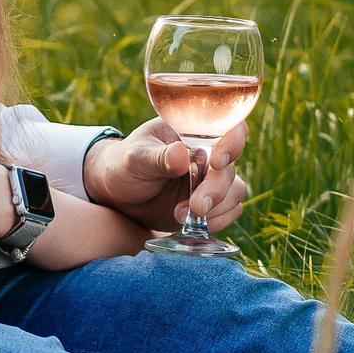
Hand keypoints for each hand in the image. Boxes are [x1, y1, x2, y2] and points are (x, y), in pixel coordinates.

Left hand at [84, 119, 248, 232]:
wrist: (119, 195)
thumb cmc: (125, 165)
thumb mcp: (135, 158)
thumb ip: (158, 157)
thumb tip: (181, 155)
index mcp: (194, 133)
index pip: (230, 129)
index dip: (233, 142)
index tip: (216, 161)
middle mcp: (209, 155)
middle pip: (230, 168)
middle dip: (216, 189)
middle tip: (196, 206)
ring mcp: (211, 180)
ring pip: (235, 191)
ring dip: (216, 208)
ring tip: (181, 216)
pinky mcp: (210, 203)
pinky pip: (229, 211)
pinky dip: (216, 221)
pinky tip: (190, 223)